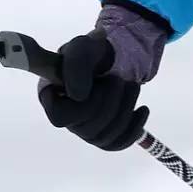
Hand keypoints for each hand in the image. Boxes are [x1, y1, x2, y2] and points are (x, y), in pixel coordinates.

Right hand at [37, 29, 149, 150]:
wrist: (109, 60)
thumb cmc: (90, 53)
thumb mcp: (82, 48)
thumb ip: (76, 65)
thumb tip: (79, 96)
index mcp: (50, 97)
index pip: (60, 117)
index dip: (83, 104)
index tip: (96, 81)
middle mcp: (64, 118)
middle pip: (88, 129)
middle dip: (110, 102)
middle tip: (119, 79)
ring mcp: (84, 130)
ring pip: (105, 137)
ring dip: (125, 109)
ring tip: (132, 86)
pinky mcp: (103, 136)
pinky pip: (118, 143)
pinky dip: (134, 128)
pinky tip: (142, 109)